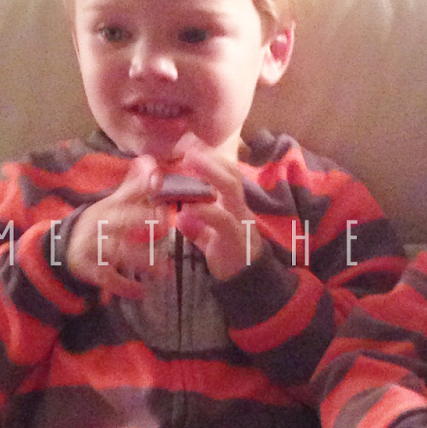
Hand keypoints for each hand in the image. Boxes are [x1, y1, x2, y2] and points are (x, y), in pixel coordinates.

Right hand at [64, 155, 173, 299]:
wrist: (62, 246)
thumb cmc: (99, 223)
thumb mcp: (113, 204)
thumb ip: (135, 187)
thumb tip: (153, 163)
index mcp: (109, 207)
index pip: (127, 196)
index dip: (144, 191)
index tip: (162, 189)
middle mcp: (100, 223)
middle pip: (122, 220)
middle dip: (143, 220)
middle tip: (167, 224)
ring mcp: (93, 246)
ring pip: (118, 251)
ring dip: (142, 260)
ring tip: (164, 270)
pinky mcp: (88, 267)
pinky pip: (107, 277)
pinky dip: (124, 286)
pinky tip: (141, 292)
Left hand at [164, 133, 261, 280]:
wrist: (247, 281)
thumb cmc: (228, 254)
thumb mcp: (208, 237)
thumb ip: (195, 225)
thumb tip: (179, 214)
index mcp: (232, 204)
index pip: (227, 173)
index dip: (211, 159)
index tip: (190, 146)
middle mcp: (239, 207)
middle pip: (231, 175)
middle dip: (211, 159)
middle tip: (188, 149)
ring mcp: (240, 220)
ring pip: (230, 191)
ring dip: (210, 174)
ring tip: (189, 163)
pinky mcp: (235, 237)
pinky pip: (222, 220)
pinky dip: (204, 212)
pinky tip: (186, 210)